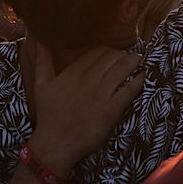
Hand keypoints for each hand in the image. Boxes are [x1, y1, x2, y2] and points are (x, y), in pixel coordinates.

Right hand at [25, 43, 143, 175]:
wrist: (55, 144)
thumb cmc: (48, 115)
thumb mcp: (41, 85)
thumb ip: (42, 60)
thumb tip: (39, 39)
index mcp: (73, 72)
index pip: (97, 51)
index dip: (109, 49)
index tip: (113, 52)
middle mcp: (88, 80)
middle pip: (112, 57)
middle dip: (122, 54)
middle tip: (129, 55)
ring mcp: (101, 94)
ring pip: (123, 68)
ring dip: (133, 61)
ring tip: (138, 59)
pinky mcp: (112, 110)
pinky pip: (130, 89)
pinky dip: (139, 80)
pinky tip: (143, 75)